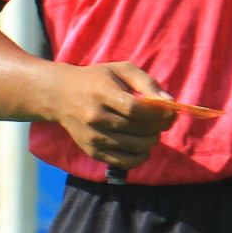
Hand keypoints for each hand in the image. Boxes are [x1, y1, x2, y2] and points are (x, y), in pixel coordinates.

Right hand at [43, 62, 174, 172]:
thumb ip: (147, 82)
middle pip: (137, 129)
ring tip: (153, 132)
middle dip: (159, 127)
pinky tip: (143, 146)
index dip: (158, 113)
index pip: (135, 109)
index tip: (169, 111)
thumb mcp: (121, 70)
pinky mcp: (92, 151)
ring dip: (152, 141)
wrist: (62, 96)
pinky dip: (140, 157)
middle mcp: (94, 117)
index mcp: (101, 93)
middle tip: (165, 121)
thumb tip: (169, 102)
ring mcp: (92, 137)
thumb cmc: (97, 79)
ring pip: (134, 147)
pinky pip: (124, 162)